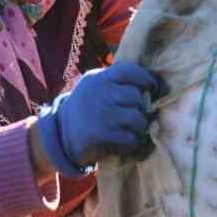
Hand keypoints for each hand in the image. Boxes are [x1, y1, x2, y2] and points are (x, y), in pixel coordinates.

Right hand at [40, 62, 164, 172]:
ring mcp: (101, 114)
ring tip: (133, 131)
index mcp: (101, 78)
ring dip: (140, 129)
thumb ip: (119, 83)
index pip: (132, 72)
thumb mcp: (97, 86)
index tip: (154, 90)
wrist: (61, 134)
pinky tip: (126, 143)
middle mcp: (101, 93)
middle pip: (137, 98)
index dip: (148, 80)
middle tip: (138, 117)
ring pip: (138, 120)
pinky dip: (133, 144)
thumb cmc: (88, 108)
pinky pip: (131, 139)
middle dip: (142, 110)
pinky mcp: (100, 135)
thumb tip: (156, 86)